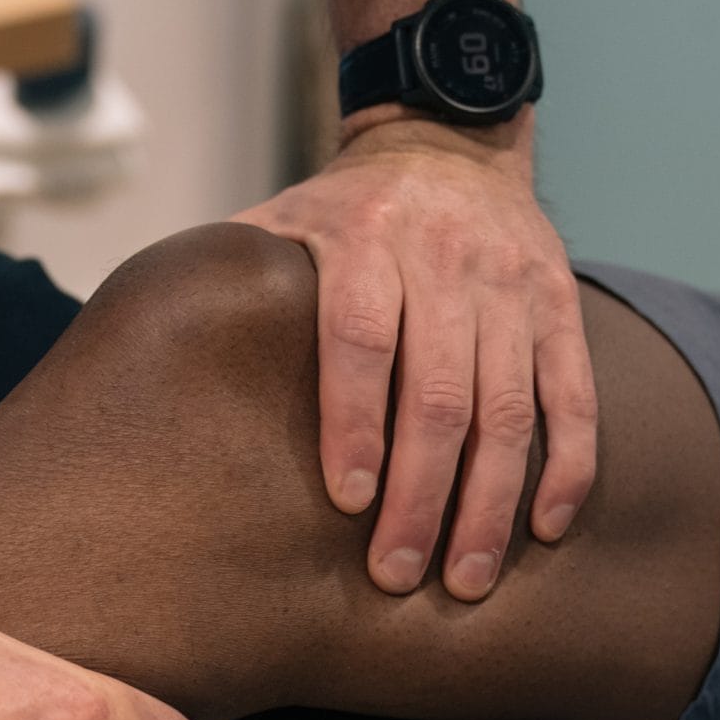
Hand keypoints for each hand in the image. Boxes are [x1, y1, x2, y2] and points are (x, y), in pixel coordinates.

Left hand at [234, 113, 596, 601]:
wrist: (450, 140)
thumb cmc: (345, 211)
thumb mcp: (283, 219)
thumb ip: (235, 280)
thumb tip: (147, 355)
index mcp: (365, 240)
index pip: (363, 339)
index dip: (355, 422)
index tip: (348, 501)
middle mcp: (446, 260)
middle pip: (439, 393)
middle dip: (422, 494)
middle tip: (398, 575)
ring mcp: (511, 285)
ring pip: (508, 408)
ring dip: (491, 502)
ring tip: (467, 579)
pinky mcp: (560, 304)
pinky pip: (572, 394)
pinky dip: (566, 466)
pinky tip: (545, 528)